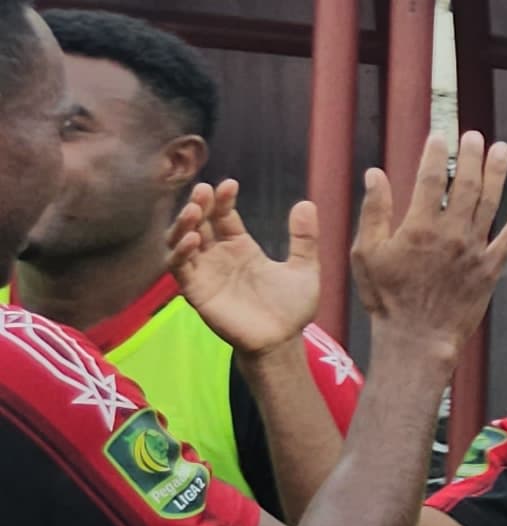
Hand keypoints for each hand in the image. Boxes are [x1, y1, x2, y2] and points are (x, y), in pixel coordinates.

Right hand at [165, 180, 321, 354]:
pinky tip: (193, 239)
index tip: (230, 184)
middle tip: (204, 189)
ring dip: (183, 224)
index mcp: (241, 247)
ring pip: (182, 241)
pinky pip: (181, 268)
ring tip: (192, 210)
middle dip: (198, 205)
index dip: (223, 199)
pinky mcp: (197, 291)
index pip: (224, 216)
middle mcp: (219, 256)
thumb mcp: (305, 268)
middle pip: (199, 223)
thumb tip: (306, 203)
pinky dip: (181, 252)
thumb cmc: (292, 308)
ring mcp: (205, 272)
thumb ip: (304, 238)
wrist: (284, 341)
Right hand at [342, 129, 506, 349]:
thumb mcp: (367, 253)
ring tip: (502, 150)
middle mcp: (452, 234)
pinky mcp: (491, 268)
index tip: (439, 135)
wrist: (418, 338)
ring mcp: (475, 250)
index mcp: (419, 227)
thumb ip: (374, 211)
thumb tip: (374, 174)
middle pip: (465, 185)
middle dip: (471, 156)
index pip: (429, 179)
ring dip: (497, 174)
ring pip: (491, 203)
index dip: (435, 154)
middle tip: (474, 135)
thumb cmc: (386, 297)